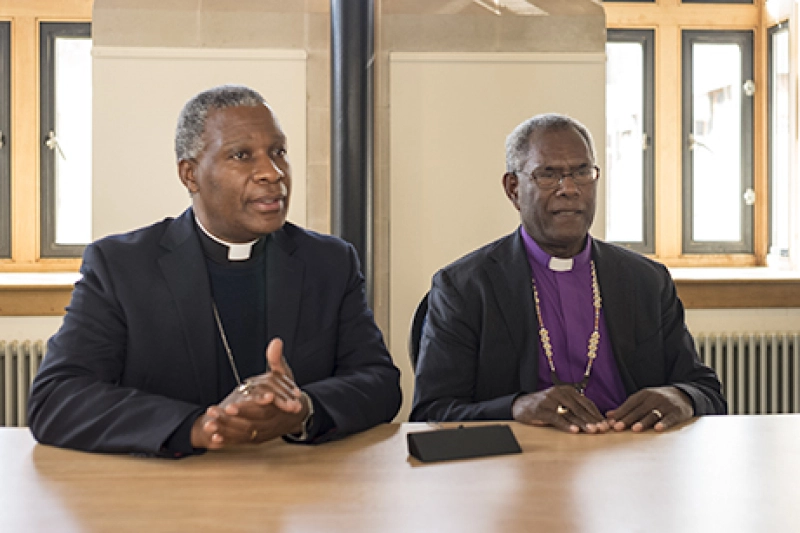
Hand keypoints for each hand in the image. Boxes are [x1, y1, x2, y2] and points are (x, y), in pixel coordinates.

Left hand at [190, 338, 309, 448]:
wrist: (296, 414)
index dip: (246, 409)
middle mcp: (272, 423)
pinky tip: (214, 437)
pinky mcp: (257, 439)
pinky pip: (241, 442)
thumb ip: (277, 360)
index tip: (230, 406)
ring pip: (244, 434)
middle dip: (231, 420)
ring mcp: (264, 433)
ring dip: (226, 430)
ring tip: (210, 424)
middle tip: (215, 413)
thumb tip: (275, 342)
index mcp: (280, 408)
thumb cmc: (288, 393)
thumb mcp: (285, 375)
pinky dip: (228, 441)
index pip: (263, 411)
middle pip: (251, 424)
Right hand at [512, 385, 608, 433]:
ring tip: (593, 430)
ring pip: (571, 412)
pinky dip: (566, 425)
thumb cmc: (544, 407)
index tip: (606, 425)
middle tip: (603, 429)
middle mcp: (560, 392)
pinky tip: (574, 431)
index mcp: (568, 390)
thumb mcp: (561, 405)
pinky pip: (556, 418)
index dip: (597, 414)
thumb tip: (596, 422)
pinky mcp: (541, 409)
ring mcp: (550, 399)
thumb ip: (575, 410)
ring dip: (583, 423)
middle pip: (581, 408)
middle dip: (593, 419)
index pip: (586, 403)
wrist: (520, 405)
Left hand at [606, 386, 692, 431]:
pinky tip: (658, 429)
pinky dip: (664, 423)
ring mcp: (666, 404)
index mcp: (644, 394)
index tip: (610, 423)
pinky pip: (670, 418)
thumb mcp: (643, 400)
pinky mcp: (677, 412)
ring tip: (634, 429)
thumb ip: (626, 408)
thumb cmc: (658, 400)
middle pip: (639, 410)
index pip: (629, 404)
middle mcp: (654, 398)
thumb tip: (608, 415)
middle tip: (617, 428)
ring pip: (653, 414)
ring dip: (643, 422)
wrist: (684, 395)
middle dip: (627, 419)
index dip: (620, 414)